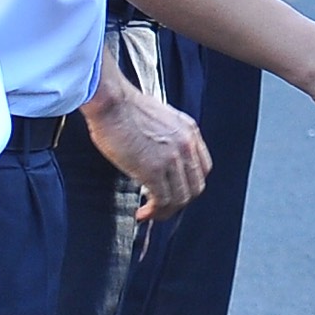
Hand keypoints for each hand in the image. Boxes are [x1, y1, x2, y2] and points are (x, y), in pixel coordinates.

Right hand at [83, 86, 209, 219]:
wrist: (111, 101)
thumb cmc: (125, 107)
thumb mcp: (160, 118)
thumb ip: (168, 138)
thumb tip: (160, 158)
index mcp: (189, 130)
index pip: (203, 167)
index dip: (190, 184)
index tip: (176, 191)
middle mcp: (186, 145)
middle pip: (196, 186)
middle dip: (179, 201)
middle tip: (162, 207)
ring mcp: (171, 158)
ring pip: (181, 198)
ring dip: (165, 211)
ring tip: (150, 213)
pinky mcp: (153, 170)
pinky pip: (162, 200)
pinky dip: (153, 212)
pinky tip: (142, 213)